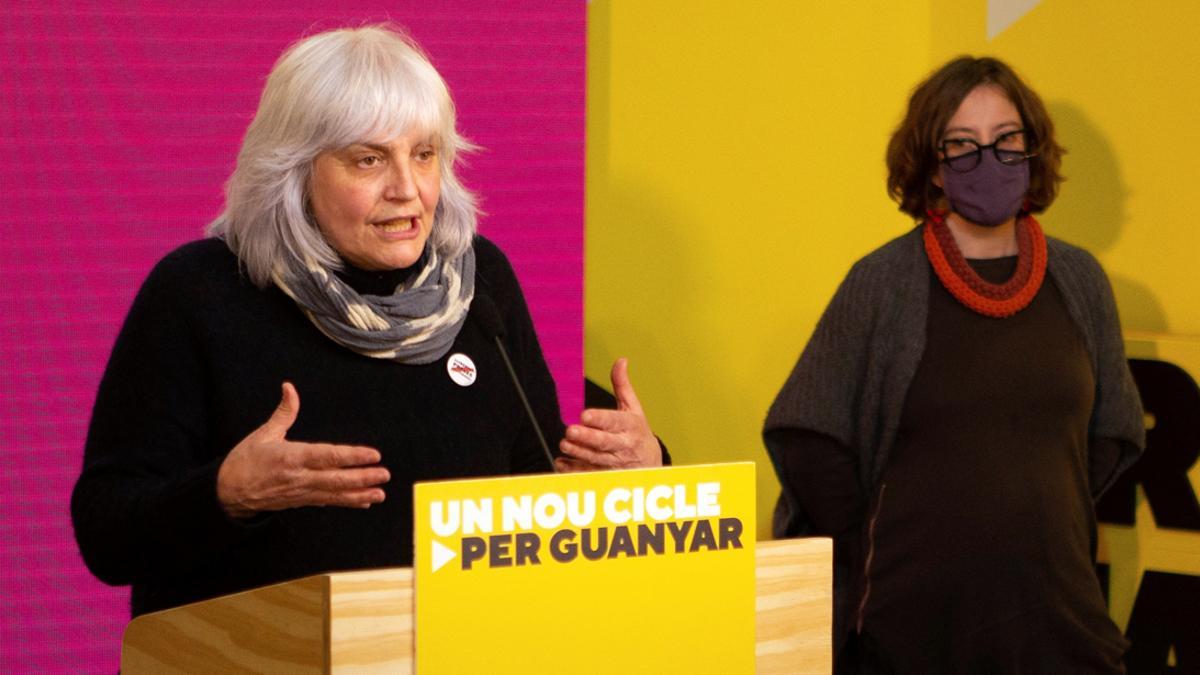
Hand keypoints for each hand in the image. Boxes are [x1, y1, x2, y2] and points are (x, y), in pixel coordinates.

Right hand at [216, 382, 389, 518]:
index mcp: (291, 457)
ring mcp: (301, 492)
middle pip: (336, 478)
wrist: (228, 492)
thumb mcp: (263, 433)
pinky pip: (327, 502)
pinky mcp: (301, 502)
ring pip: (334, 494)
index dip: (351, 456)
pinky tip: (364, 502)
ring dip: (359, 494)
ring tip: (380, 493)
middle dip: (362, 477)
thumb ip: (284, 412)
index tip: (372, 455)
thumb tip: (290, 387)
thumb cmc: (245, 460)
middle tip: (384, 475)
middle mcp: (299, 477)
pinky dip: (346, 502)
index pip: (327, 456)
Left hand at [557, 358, 661, 471]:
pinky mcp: (606, 475)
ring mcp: (615, 462)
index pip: (615, 421)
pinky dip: (574, 470)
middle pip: (605, 442)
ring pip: (595, 459)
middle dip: (588, 438)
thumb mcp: (634, 408)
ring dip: (579, 453)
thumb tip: (620, 361)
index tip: (585, 414)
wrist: (650, 463)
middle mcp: (624, 445)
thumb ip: (623, 385)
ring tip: (564, 444)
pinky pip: (589, 474)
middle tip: (570, 431)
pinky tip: (561, 463)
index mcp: (630, 426)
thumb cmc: (637, 432)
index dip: (600, 418)